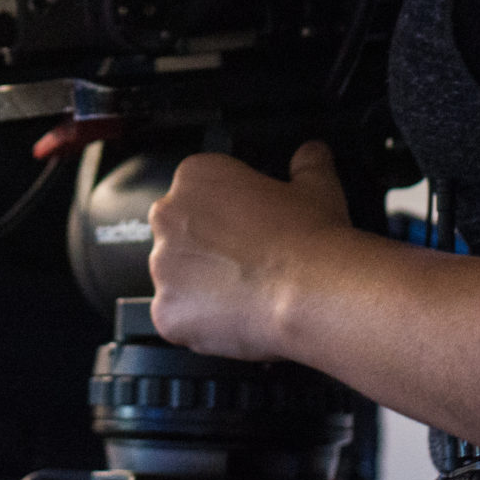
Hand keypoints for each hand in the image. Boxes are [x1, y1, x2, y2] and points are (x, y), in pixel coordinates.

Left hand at [147, 140, 351, 360]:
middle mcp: (170, 216)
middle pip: (179, 236)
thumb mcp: (316, 187)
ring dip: (200, 288)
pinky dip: (198, 324)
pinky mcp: (166, 311)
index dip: (224, 215)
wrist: (311, 292)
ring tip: (243, 295)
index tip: (244, 229)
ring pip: (175, 279)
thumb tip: (311, 154)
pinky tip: (233, 320)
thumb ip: (307, 163)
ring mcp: (163, 266)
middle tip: (245, 264)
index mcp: (196, 177)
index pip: (196, 193)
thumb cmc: (310, 239)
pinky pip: (175, 319)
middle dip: (206, 251)